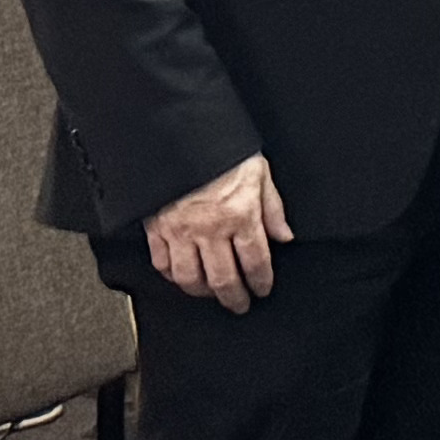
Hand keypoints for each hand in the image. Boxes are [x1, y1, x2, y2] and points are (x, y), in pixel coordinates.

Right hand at [143, 152, 291, 311]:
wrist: (179, 134)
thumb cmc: (221, 150)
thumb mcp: (259, 172)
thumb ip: (273, 208)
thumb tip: (284, 236)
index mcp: (240, 215)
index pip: (255, 262)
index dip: (261, 282)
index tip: (262, 289)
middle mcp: (210, 229)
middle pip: (224, 279)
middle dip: (234, 298)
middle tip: (240, 305)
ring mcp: (180, 232)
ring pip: (191, 279)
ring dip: (203, 293)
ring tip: (212, 294)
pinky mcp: (156, 229)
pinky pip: (162, 264)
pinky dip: (172, 276)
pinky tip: (182, 277)